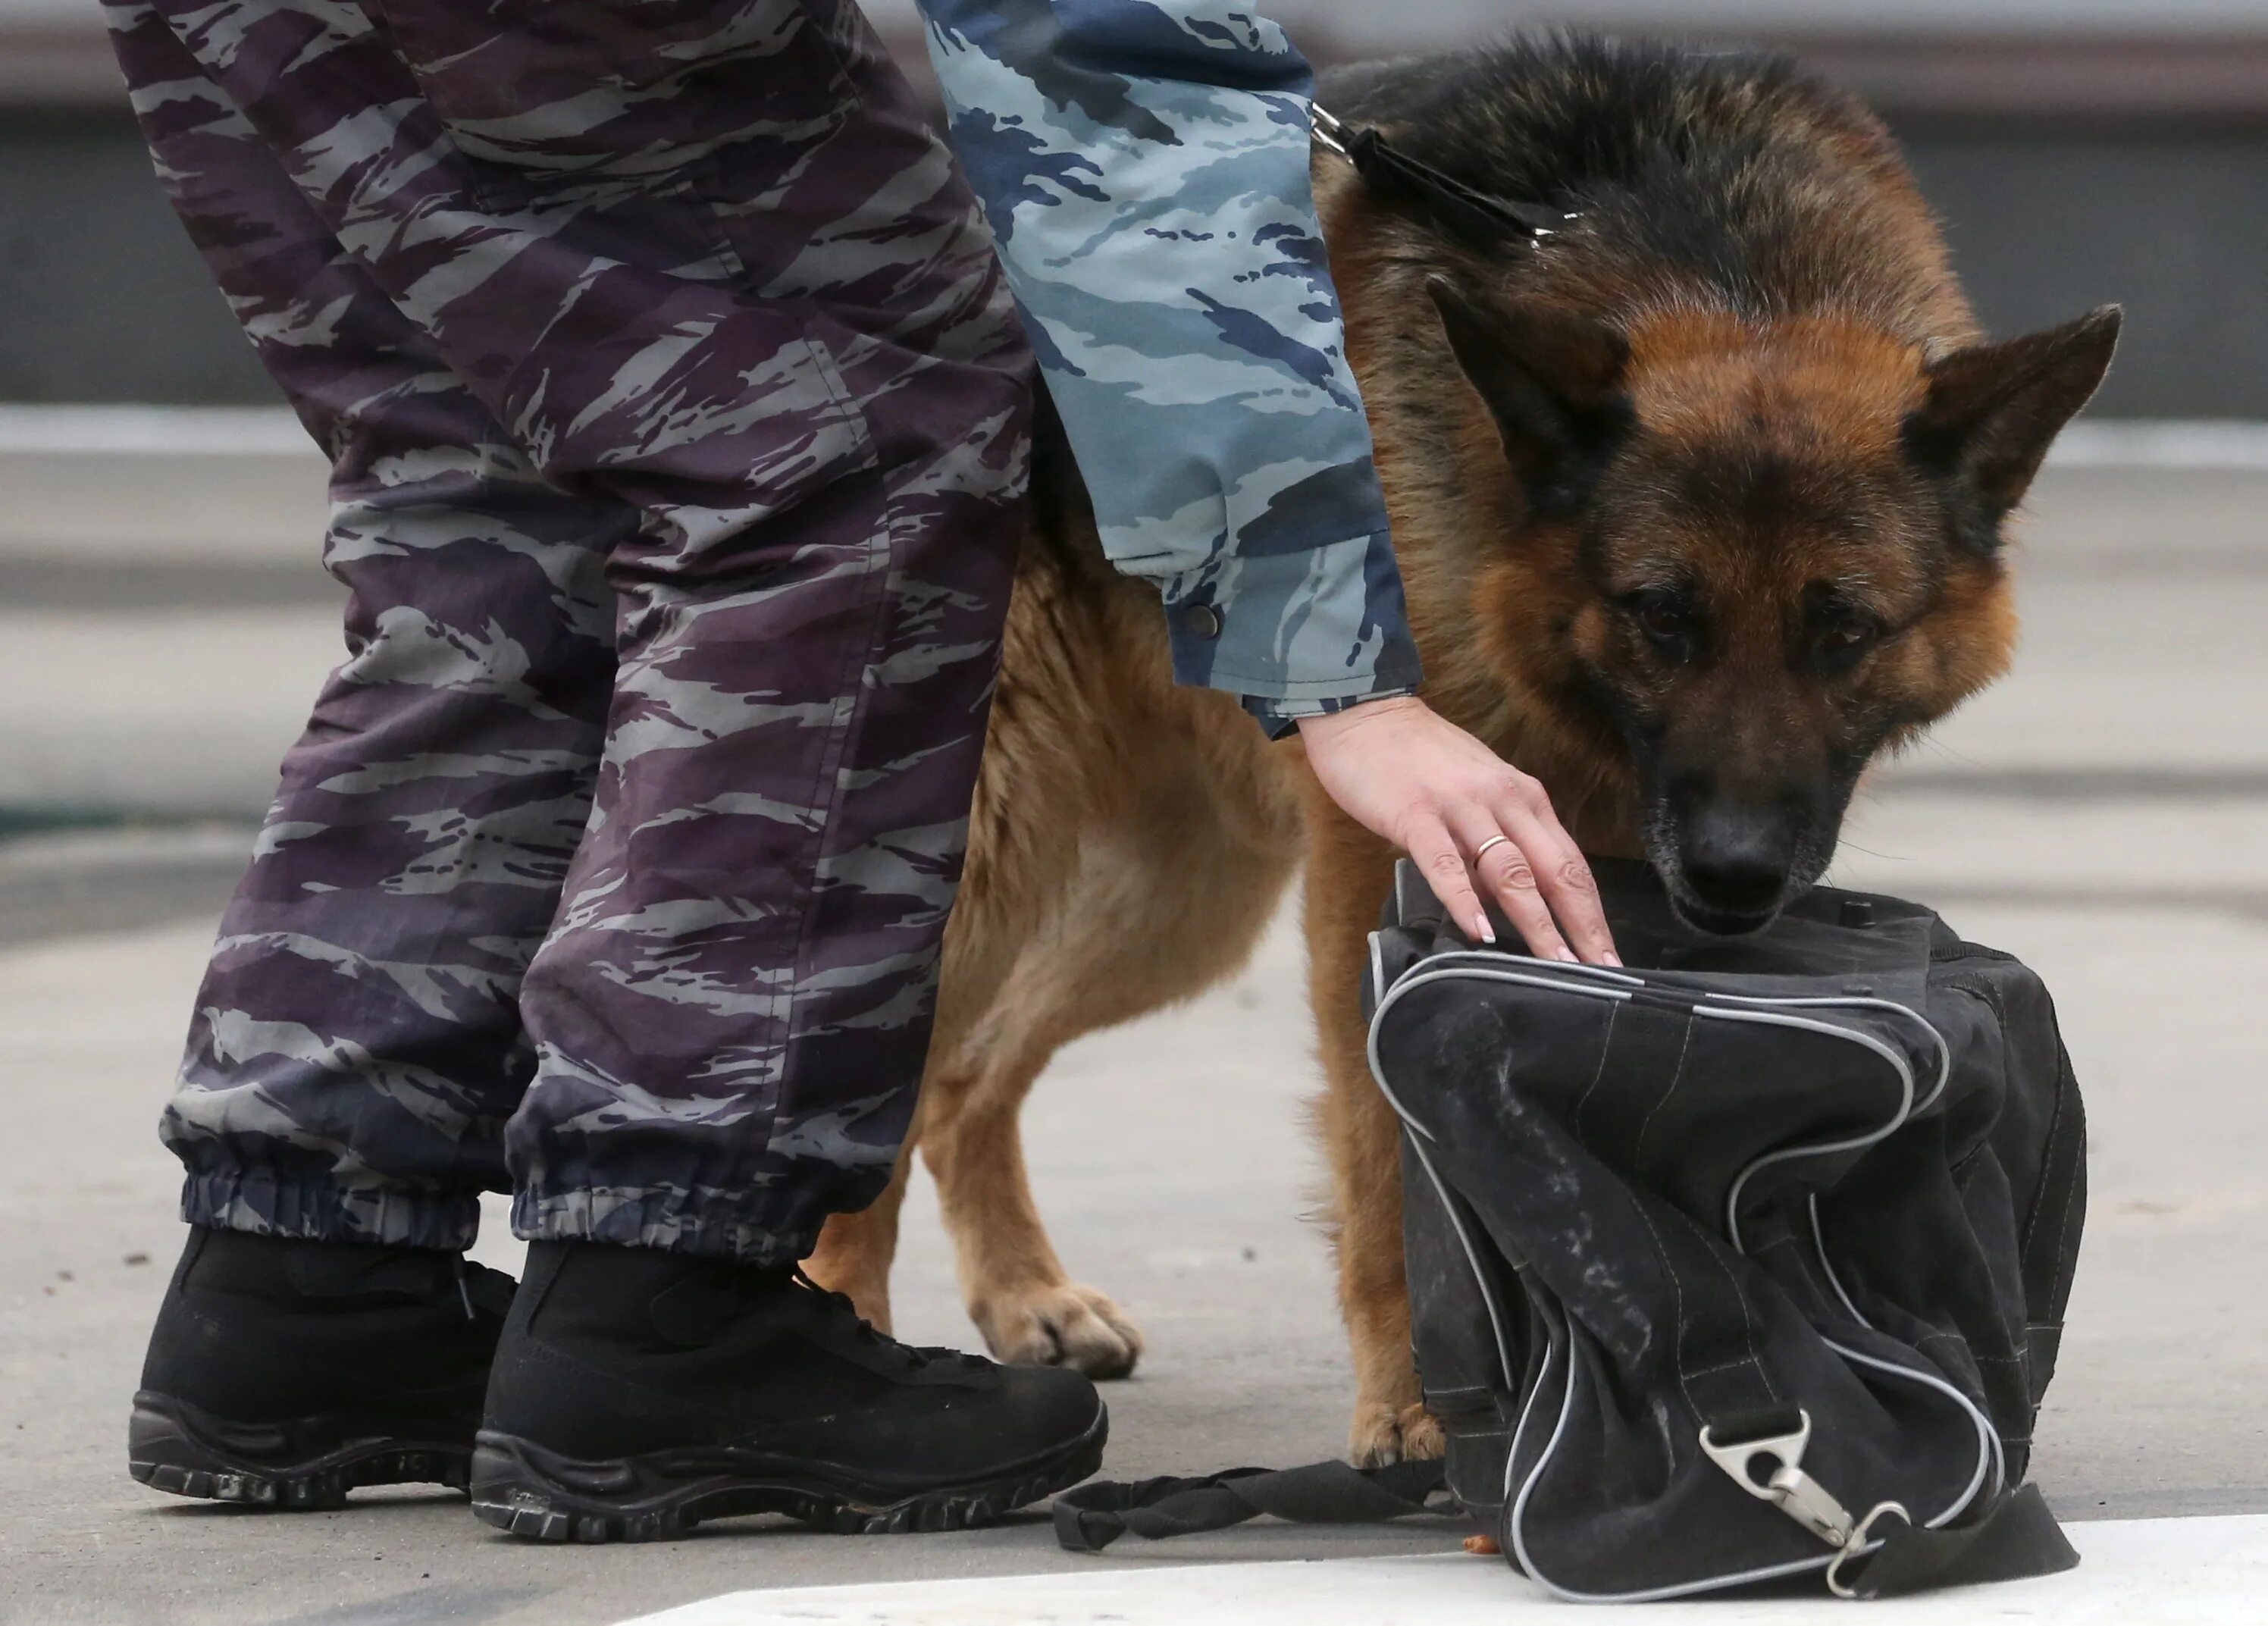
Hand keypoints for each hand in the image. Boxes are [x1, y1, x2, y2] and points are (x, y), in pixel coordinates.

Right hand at [1297, 695, 1618, 964]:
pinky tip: (1477, 932)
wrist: (1368, 715)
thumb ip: (1495, 844)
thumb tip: (1507, 903)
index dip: (1592, 913)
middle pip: (1554, 870)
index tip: (1607, 956)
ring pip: (1510, 870)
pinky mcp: (1416, 814)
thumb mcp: (1476, 794)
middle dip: (1579, 924)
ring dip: (1536, 921)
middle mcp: (1504, 800)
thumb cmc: (1421, 759)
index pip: (1571, 863)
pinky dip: (1464, 899)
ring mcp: (1461, 806)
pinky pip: (1446, 863)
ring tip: (1553, 963)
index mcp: (1523, 798)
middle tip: (1598, 970)